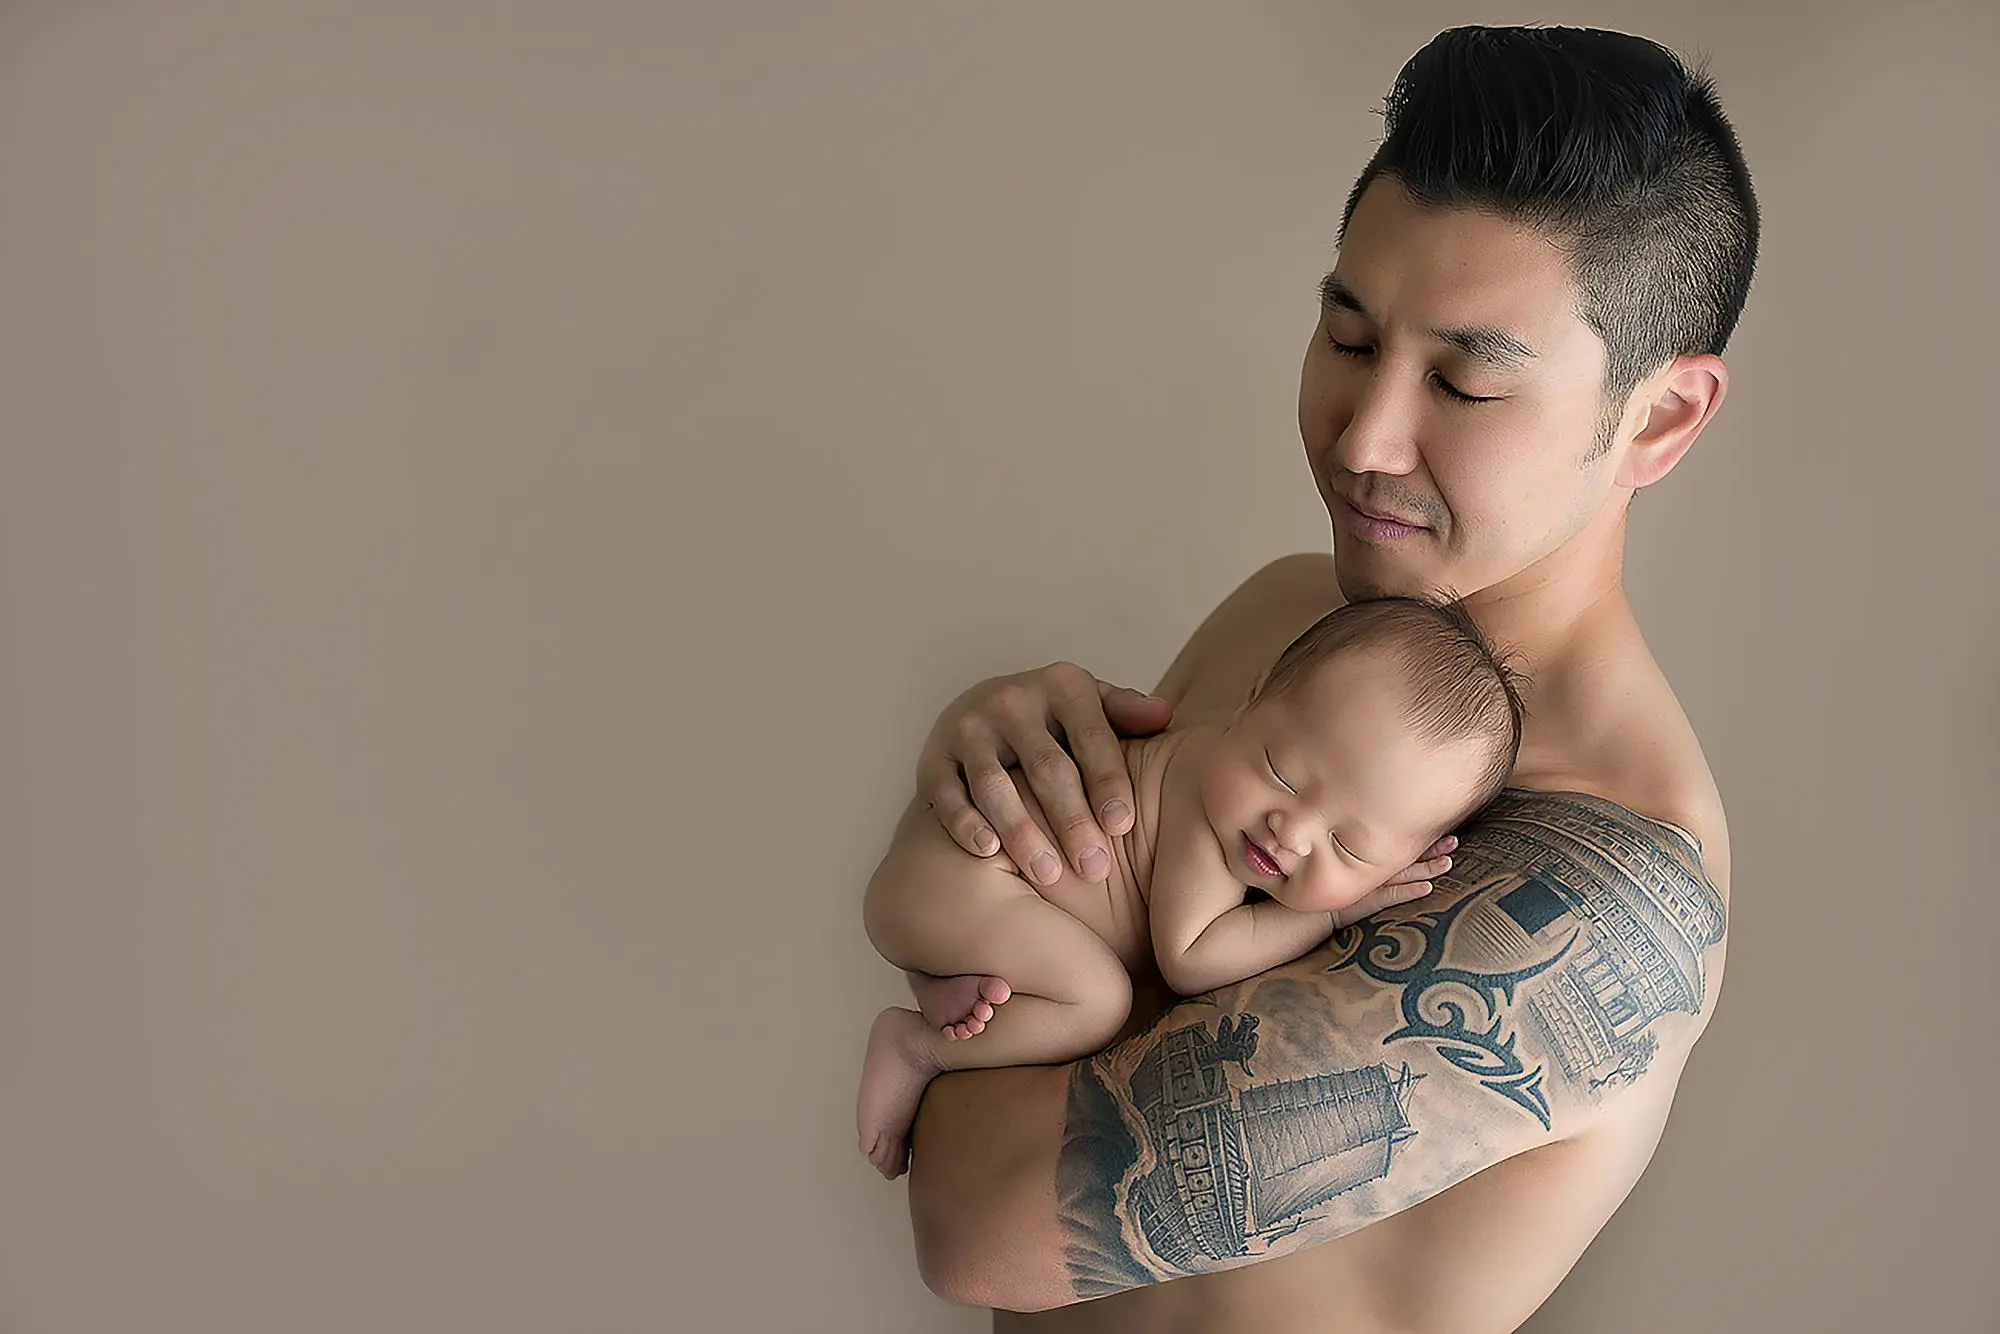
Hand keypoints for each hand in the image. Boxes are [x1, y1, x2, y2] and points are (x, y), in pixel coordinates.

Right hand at [916, 662, 1173, 885]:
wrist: (980, 712)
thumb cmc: (1056, 723)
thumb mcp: (1092, 708)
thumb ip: (1126, 713)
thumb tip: (1164, 716)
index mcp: (1061, 686)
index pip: (1091, 736)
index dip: (1107, 780)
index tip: (1122, 825)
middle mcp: (1011, 700)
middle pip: (1045, 766)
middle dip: (1071, 819)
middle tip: (1094, 867)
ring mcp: (969, 728)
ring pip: (994, 784)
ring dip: (1021, 831)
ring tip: (1047, 874)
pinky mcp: (934, 757)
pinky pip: (947, 793)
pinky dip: (965, 821)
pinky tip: (987, 851)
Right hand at [1329, 835, 1457, 928]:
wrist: (1303, 910)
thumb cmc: (1317, 886)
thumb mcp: (1337, 869)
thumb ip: (1350, 855)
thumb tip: (1369, 836)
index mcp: (1366, 859)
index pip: (1400, 847)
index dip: (1422, 841)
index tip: (1442, 832)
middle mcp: (1370, 870)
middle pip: (1406, 857)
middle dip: (1432, 849)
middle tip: (1453, 841)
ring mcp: (1369, 886)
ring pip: (1404, 874)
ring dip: (1427, 868)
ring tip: (1448, 862)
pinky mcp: (1366, 902)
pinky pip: (1391, 896)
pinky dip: (1409, 891)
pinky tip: (1427, 888)